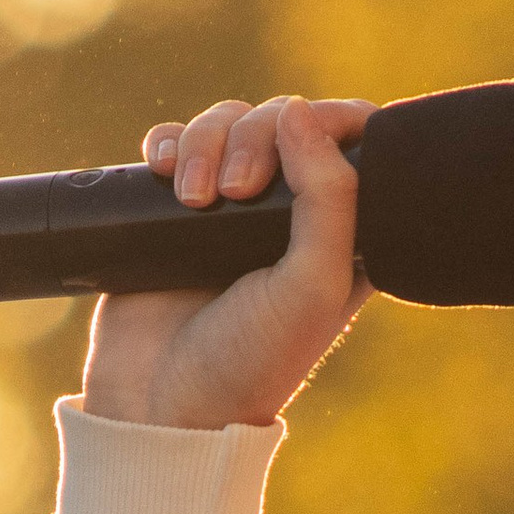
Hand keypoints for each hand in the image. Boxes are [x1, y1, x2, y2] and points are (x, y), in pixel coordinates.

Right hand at [80, 93, 370, 430]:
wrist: (160, 403)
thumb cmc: (250, 360)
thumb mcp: (314, 286)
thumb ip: (328, 197)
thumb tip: (300, 110)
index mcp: (342, 232)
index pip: (354, 139)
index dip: (331, 120)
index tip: (298, 136)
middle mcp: (288, 214)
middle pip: (281, 120)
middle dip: (253, 137)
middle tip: (235, 192)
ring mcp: (229, 208)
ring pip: (226, 123)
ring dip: (204, 142)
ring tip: (190, 199)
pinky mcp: (173, 209)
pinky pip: (174, 142)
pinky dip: (166, 144)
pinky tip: (161, 172)